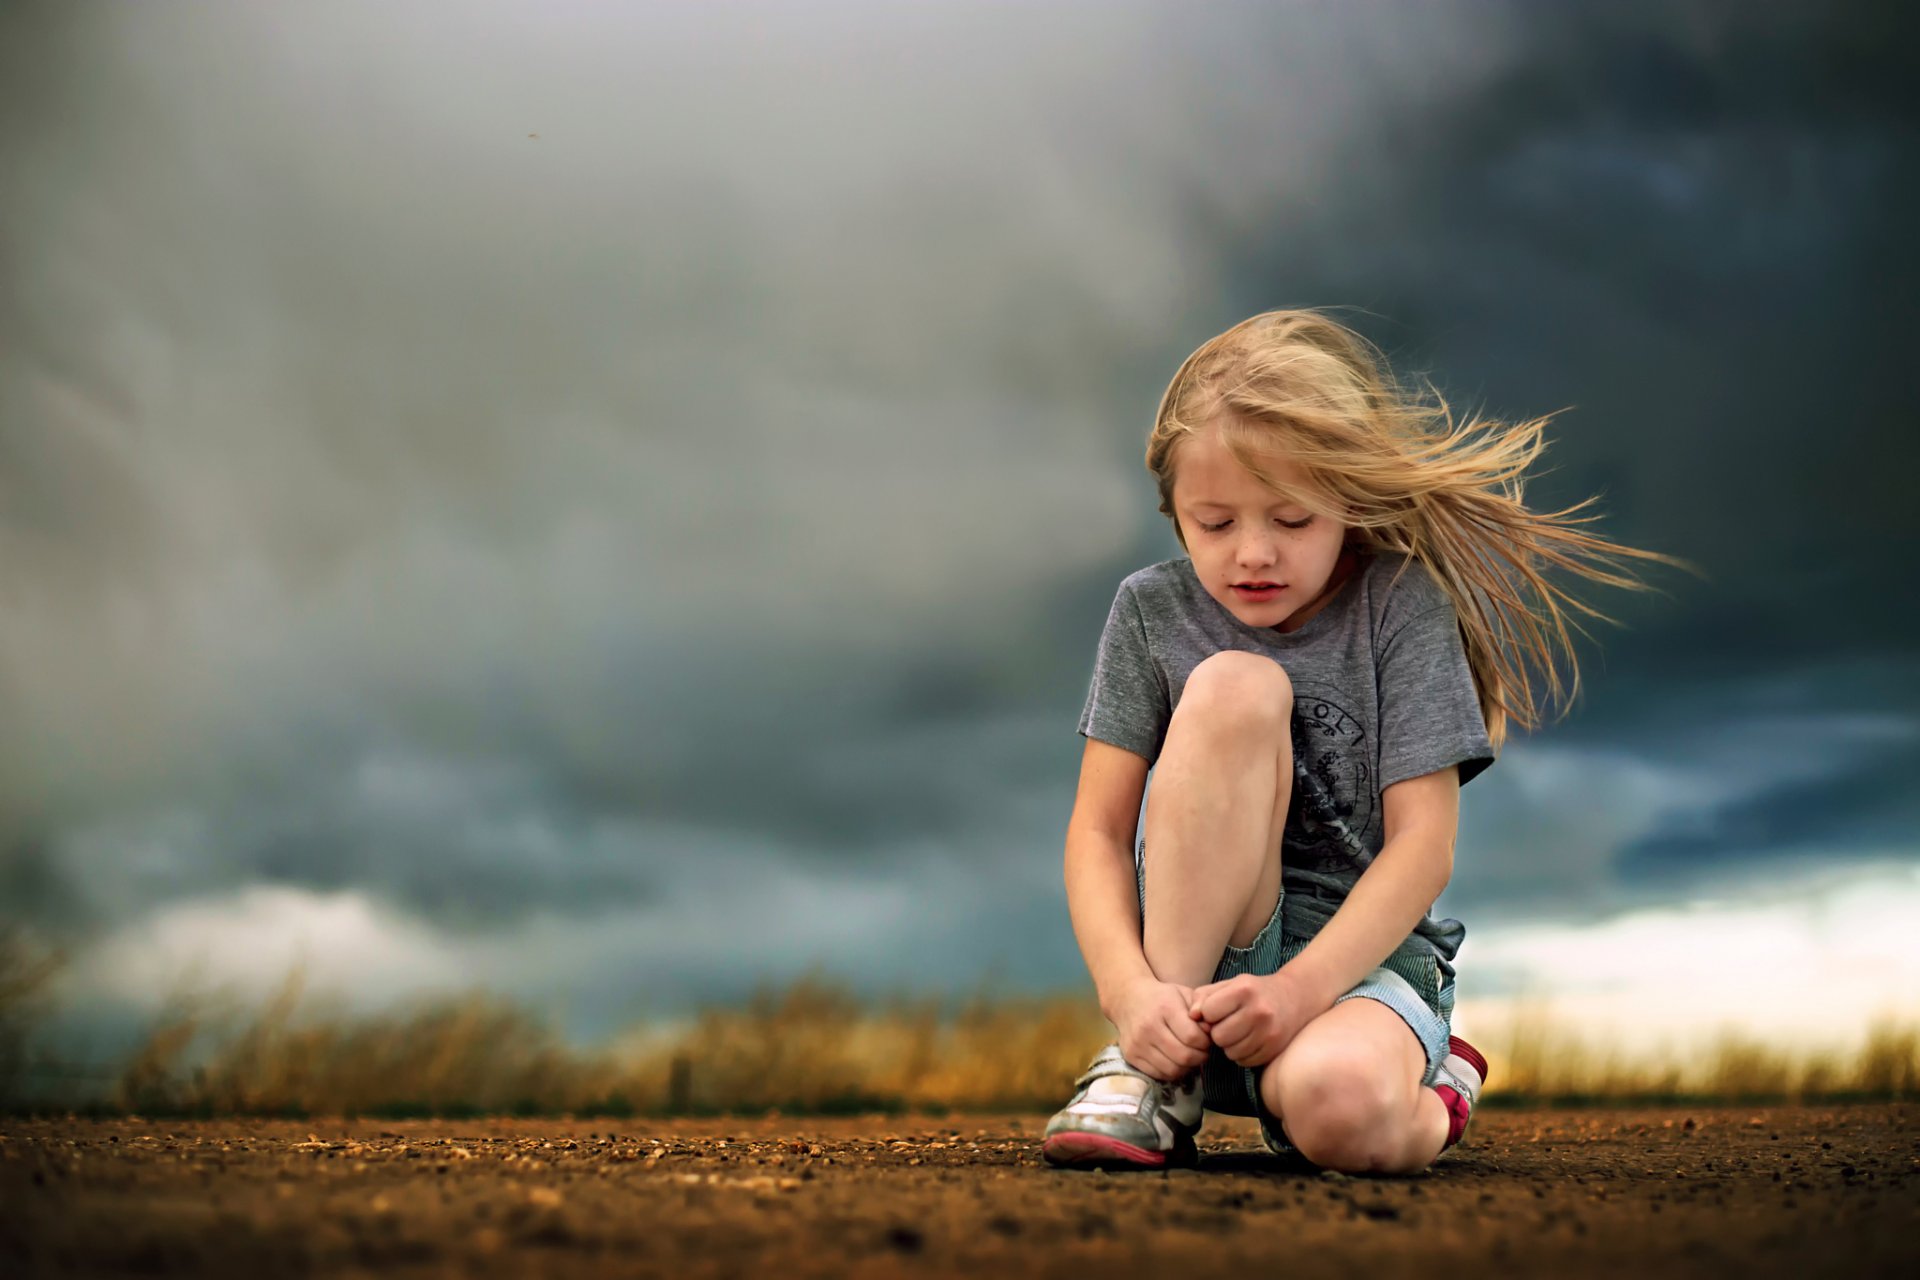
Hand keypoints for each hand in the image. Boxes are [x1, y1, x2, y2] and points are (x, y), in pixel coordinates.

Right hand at [1109, 976, 1211, 1081]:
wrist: (1128, 998)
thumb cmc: (1162, 997)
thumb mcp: (1184, 993)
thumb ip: (1201, 1009)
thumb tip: (1210, 1030)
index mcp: (1165, 1008)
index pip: (1192, 1037)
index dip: (1205, 1042)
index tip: (1207, 1039)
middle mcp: (1149, 1027)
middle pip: (1184, 1056)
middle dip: (1200, 1057)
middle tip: (1202, 1051)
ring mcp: (1138, 1043)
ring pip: (1172, 1070)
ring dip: (1187, 1067)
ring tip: (1190, 1056)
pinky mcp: (1131, 1056)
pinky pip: (1159, 1074)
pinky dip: (1172, 1072)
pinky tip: (1175, 1061)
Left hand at [1189, 969, 1314, 1067]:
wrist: (1294, 998)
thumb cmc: (1254, 991)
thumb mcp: (1230, 984)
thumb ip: (1205, 996)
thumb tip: (1192, 1016)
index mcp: (1244, 989)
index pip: (1208, 1012)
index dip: (1208, 1013)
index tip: (1217, 1010)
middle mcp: (1258, 1010)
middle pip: (1218, 1036)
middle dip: (1218, 1032)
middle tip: (1228, 1024)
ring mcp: (1269, 1031)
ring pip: (1230, 1052)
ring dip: (1229, 1045)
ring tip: (1239, 1032)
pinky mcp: (1275, 1048)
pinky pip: (1245, 1061)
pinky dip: (1243, 1054)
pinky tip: (1249, 1041)